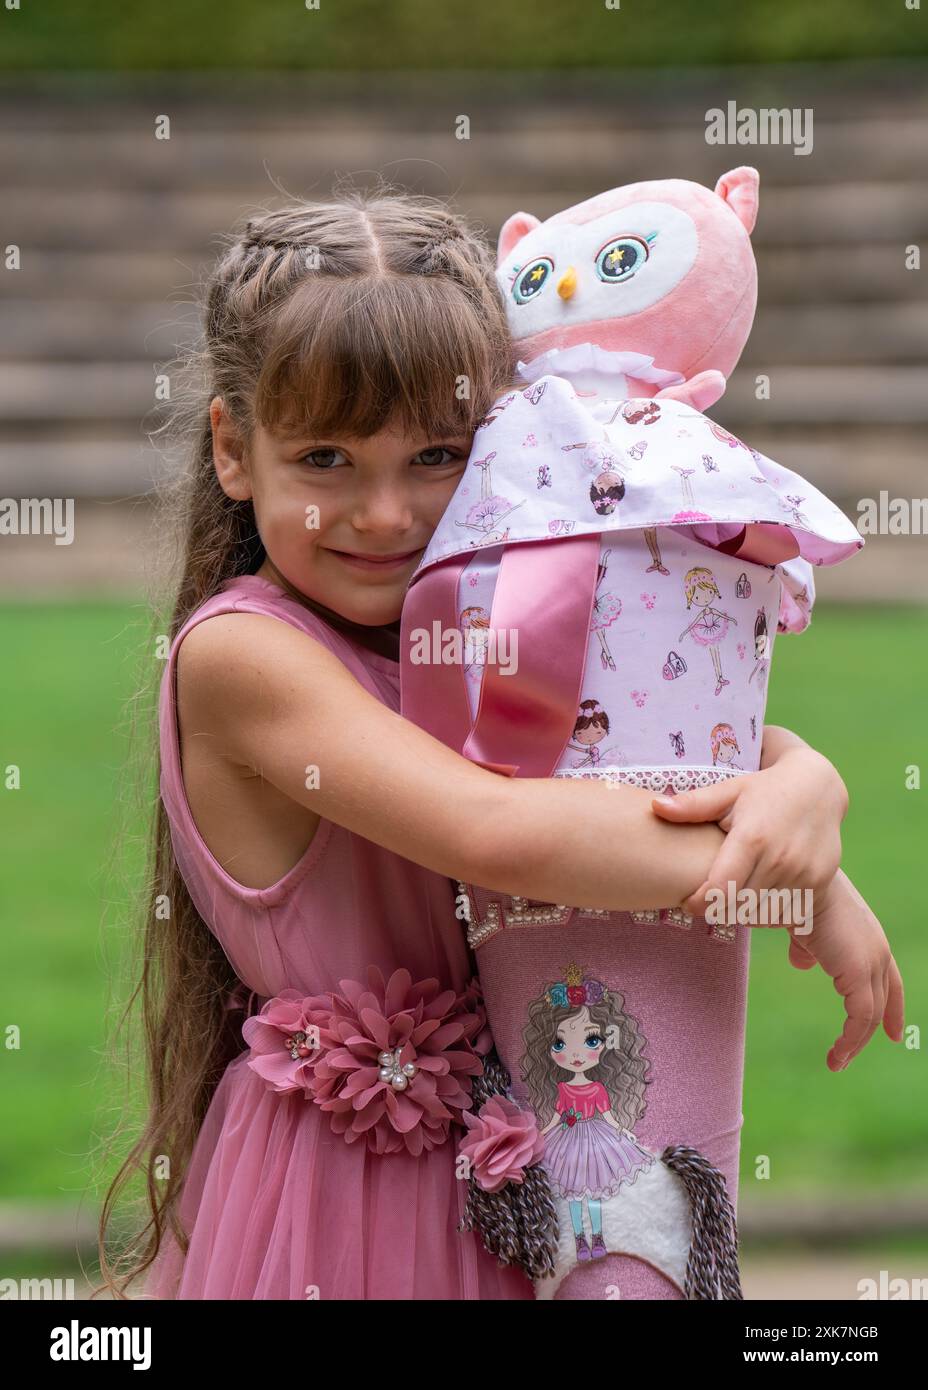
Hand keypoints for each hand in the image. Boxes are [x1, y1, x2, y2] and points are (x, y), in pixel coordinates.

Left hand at [651, 744, 847, 916]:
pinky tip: (761, 892)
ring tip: (736, 891)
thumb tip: (655, 807)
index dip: (699, 903)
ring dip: (744, 911)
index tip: (688, 903)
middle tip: (710, 896)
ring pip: (762, 915)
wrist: (819, 787)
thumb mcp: (729, 791)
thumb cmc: (764, 789)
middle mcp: (780, 859)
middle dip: (719, 907)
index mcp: (752, 838)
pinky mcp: (820, 883)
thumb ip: (693, 805)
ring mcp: (804, 873)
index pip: (719, 889)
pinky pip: (786, 913)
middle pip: (738, 907)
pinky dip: (770, 911)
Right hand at [787, 870, 903, 1069]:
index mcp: (867, 936)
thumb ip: (808, 948)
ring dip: (855, 1042)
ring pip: (870, 1014)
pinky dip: (850, 1041)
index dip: (892, 1006)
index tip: (892, 1032)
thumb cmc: (792, 897)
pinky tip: (836, 1055)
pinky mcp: (860, 974)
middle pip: (883, 999)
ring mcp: (871, 961)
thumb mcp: (803, 927)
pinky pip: (860, 1018)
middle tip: (855, 1055)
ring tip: (837, 1062)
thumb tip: (803, 963)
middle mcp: (877, 949)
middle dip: (874, 1029)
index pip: (889, 978)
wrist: (794, 885)